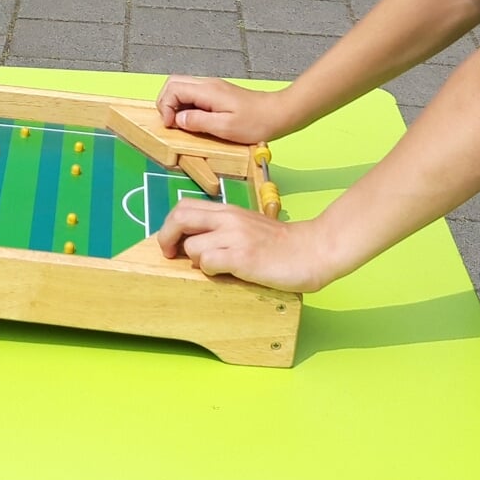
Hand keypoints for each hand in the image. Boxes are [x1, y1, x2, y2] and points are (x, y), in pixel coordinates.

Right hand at [155, 75, 294, 143]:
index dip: (165, 107)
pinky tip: (194, 120)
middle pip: (173, 83)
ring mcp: (212, 88)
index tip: (171, 126)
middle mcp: (207, 85)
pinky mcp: (217, 94)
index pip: (173, 89)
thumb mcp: (225, 128)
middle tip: (171, 123)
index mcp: (207, 91)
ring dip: (175, 105)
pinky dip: (186, 106)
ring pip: (182, 88)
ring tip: (181, 124)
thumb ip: (198, 122)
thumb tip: (178, 120)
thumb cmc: (256, 122)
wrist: (279, 113)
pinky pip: (193, 95)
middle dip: (165, 103)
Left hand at [157, 200, 330, 291]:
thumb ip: (222, 228)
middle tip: (171, 255)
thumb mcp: (246, 226)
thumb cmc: (279, 244)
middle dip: (166, 238)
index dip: (169, 224)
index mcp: (227, 210)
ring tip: (215, 267)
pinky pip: (208, 263)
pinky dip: (210, 271)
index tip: (172, 242)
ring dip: (196, 261)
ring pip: (192, 246)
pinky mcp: (243, 258)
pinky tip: (226, 273)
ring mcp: (235, 237)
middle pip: (179, 218)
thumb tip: (192, 239)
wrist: (312, 250)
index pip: (183, 206)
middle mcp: (228, 219)